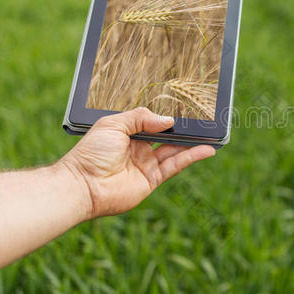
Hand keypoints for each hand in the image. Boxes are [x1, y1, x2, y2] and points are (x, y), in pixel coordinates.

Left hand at [59, 107, 215, 218]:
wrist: (82, 184)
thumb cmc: (91, 152)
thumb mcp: (114, 124)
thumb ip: (141, 118)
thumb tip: (168, 120)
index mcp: (126, 134)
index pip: (151, 122)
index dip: (165, 117)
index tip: (184, 108)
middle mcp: (138, 149)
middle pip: (166, 137)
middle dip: (183, 129)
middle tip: (202, 120)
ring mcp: (146, 165)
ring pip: (174, 151)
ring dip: (192, 143)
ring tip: (211, 134)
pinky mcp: (153, 180)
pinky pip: (176, 166)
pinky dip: (192, 157)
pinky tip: (206, 150)